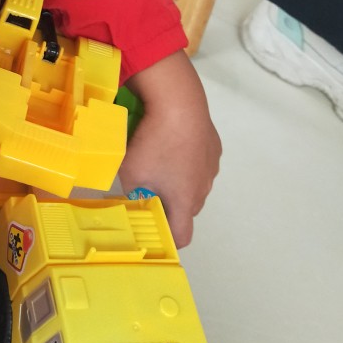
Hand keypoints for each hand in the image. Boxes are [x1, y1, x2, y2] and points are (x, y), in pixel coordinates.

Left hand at [119, 50, 220, 247]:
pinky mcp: (213, 146)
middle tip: (145, 189)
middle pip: (186, 208)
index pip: (183, 235)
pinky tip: (170, 141)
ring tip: (157, 159)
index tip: (153, 230)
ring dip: (177, 180)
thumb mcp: (129, 171)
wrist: (180, 103)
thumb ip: (129, 191)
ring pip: (193, 183)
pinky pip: (198, 161)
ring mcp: (211, 166)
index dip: (168, 238)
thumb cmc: (154, 143)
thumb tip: (131, 197)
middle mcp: (203, 188)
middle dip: (167, 204)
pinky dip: (185, 159)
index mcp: (185, 200)